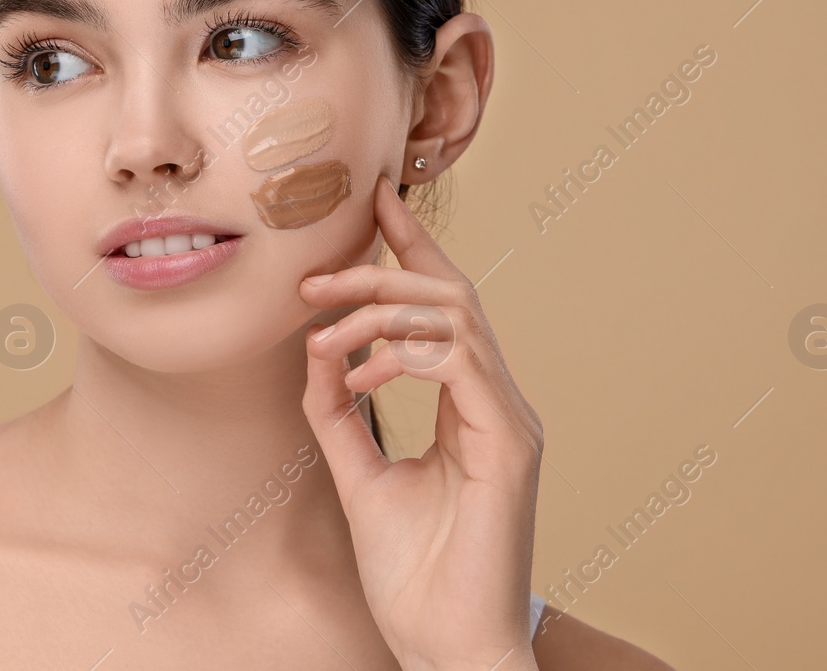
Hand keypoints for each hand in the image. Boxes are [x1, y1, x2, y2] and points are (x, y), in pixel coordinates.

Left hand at [301, 177, 542, 670]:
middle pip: (451, 295)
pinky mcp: (509, 445)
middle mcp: (497, 403)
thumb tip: (316, 357)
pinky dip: (401, 354)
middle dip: (384, 266)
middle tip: (316, 272)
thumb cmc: (415, 578)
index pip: (444, 308)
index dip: (415, 246)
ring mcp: (510, 420)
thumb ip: (342, 416)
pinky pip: (458, 363)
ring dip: (381, 307)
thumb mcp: (361, 478)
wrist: (446, 648)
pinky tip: (356, 373)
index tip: (377, 200)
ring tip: (323, 324)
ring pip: (456, 316)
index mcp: (471, 407)